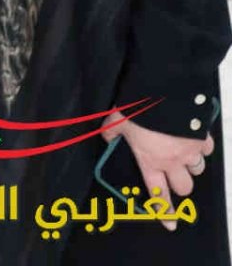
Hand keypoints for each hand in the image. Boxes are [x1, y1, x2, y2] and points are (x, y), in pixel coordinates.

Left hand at [102, 113, 212, 230]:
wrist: (162, 90)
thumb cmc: (137, 108)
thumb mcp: (116, 119)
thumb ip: (111, 132)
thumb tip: (107, 138)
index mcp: (150, 160)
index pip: (158, 194)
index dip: (165, 211)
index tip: (171, 223)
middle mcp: (172, 161)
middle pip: (184, 187)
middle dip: (180, 183)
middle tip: (173, 171)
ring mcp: (190, 149)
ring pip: (198, 169)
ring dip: (192, 164)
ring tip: (183, 152)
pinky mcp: (202, 136)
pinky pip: (207, 148)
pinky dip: (202, 144)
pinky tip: (194, 136)